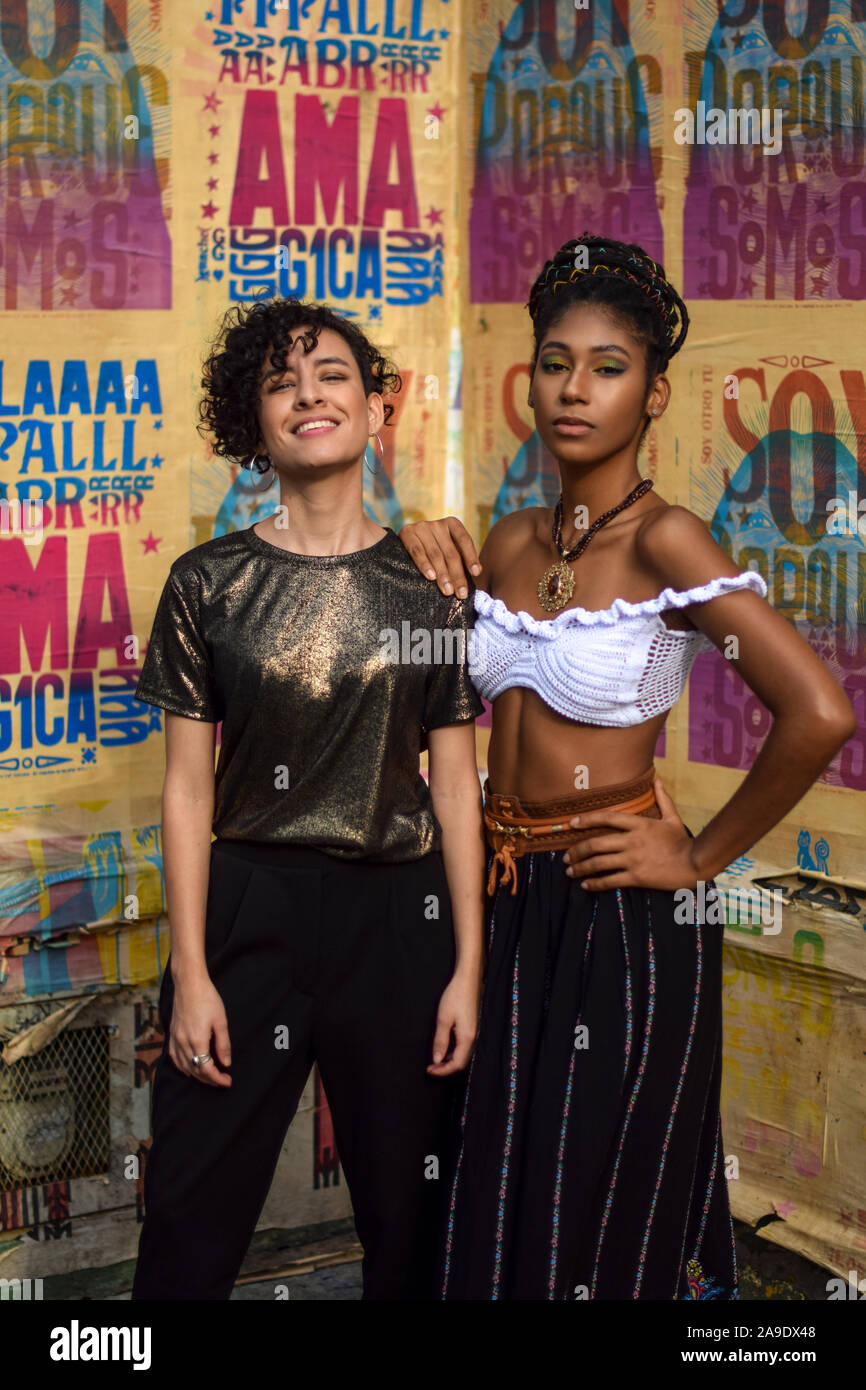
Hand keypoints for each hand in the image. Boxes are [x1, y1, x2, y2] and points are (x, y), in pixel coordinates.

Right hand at [168, 970, 231, 1087]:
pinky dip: (183, 1067)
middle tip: (222, 1080)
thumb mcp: (221, 1021)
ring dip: (197, 1075)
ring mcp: (174, 1039)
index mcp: (197, 1040)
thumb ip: (223, 1044)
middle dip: (209, 1079)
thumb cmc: (207, 999)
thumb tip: (226, 1063)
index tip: (227, 1081)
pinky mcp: (171, 1035)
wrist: (189, 984)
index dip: (217, 1079)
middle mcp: (183, 1043)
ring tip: (210, 1077)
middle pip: (195, 1070)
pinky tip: (190, 1069)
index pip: (206, 1069)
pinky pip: (175, 1058)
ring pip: (184, 1067)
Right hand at [398, 516, 480, 596]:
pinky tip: (431, 577)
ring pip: (435, 554)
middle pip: (450, 552)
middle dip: (457, 575)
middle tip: (461, 593)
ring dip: (443, 574)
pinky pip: (417, 551)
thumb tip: (477, 572)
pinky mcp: (407, 533)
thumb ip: (462, 558)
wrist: (407, 540)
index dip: (471, 557)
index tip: (475, 573)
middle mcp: (438, 524)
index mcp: (452, 524)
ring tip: (448, 591)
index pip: (464, 540)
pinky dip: (424, 565)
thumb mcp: (450, 548)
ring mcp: (422, 527)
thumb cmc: (435, 549)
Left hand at [427, 970, 481, 1075]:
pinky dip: (453, 1052)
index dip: (443, 1071)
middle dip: (446, 1068)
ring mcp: (473, 1032)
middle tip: (430, 1068)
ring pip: (463, 1054)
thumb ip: (440, 1041)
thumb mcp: (444, 1019)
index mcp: (467, 1038)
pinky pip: (463, 1046)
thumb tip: (437, 1060)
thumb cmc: (455, 996)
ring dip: (449, 1060)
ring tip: (435, 1060)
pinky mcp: (471, 1027)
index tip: (429, 1070)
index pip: (457, 1064)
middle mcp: (473, 1038)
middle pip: (461, 1062)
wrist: (468, 979)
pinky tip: (444, 1048)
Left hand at [562, 779, 698, 892]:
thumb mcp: (672, 818)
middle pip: (596, 844)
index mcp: (639, 824)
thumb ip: (662, 800)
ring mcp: (633, 860)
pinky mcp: (637, 877)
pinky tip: (586, 885)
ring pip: (599, 863)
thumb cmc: (682, 842)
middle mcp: (632, 841)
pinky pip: (610, 881)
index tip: (571, 824)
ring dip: (581, 868)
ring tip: (570, 872)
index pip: (607, 818)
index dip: (587, 820)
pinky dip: (595, 884)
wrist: (695, 864)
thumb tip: (657, 781)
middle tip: (566, 858)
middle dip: (577, 851)